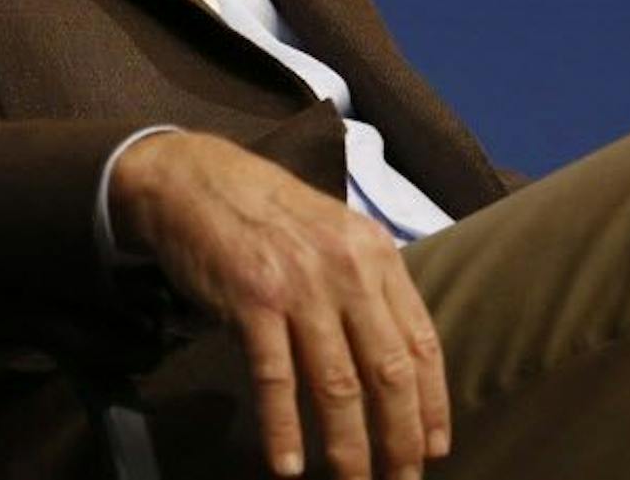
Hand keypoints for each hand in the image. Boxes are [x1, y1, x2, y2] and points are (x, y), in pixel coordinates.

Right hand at [108, 132, 448, 478]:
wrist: (194, 179)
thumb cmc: (268, 213)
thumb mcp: (335, 233)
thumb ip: (368, 283)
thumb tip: (398, 360)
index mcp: (376, 252)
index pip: (420, 342)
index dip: (431, 403)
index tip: (435, 447)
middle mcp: (346, 269)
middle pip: (387, 372)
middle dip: (400, 438)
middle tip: (401, 479)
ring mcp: (298, 286)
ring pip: (337, 385)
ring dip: (347, 447)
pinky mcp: (251, 301)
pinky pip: (275, 379)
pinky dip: (282, 429)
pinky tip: (289, 465)